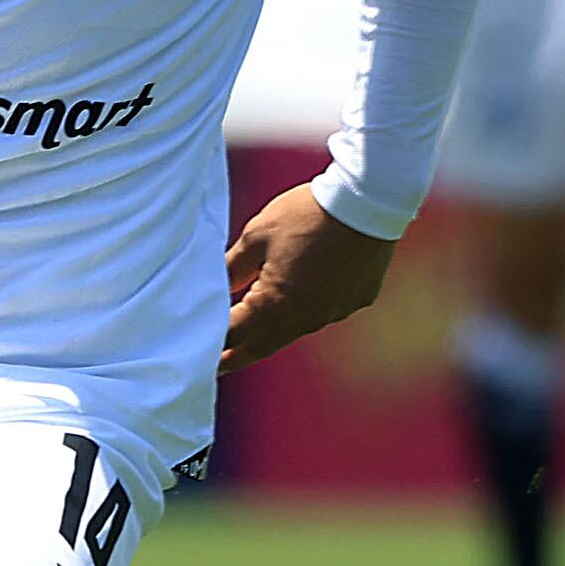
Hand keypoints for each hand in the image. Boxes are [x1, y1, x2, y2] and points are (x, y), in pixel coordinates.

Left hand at [220, 185, 396, 373]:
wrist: (366, 200)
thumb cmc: (305, 214)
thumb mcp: (256, 236)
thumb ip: (232, 268)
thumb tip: (215, 287)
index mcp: (275, 305)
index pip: (234, 336)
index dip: (213, 345)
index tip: (199, 356)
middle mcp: (305, 319)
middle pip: (263, 345)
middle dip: (238, 355)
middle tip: (219, 365)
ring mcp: (334, 312)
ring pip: (293, 329)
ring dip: (271, 331)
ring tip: (253, 330)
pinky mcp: (355, 300)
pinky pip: (323, 311)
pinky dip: (305, 309)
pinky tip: (300, 294)